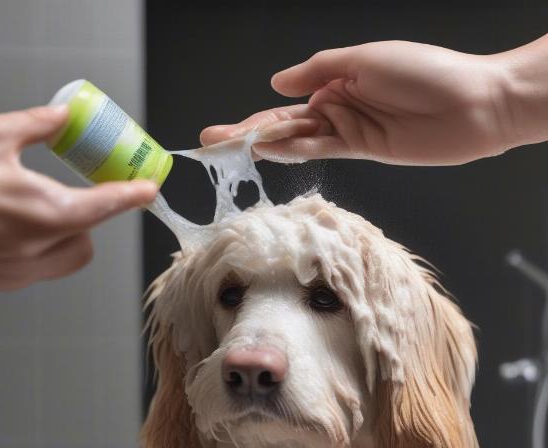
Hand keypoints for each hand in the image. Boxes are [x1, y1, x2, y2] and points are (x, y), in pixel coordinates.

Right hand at [0, 105, 157, 289]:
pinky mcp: (8, 281)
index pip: (102, 206)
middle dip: (87, 216)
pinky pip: (46, 268)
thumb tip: (65, 116)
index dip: (130, 196)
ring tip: (40, 213)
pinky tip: (17, 232)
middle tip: (65, 195)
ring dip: (70, 236)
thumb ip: (36, 126)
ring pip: (72, 257)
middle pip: (90, 236)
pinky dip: (45, 250)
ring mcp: (22, 269)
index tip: (148, 190)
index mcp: (40, 210)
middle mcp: (36, 247)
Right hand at [201, 41, 521, 165]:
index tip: (222, 129)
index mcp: (337, 78)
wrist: (471, 104)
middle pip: (284, 123)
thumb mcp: (364, 58)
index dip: (251, 117)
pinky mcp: (362, 148)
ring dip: (263, 144)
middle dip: (247, 133)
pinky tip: (269, 154)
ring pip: (297, 139)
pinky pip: (322, 149)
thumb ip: (319, 71)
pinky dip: (295, 151)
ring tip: (230, 150)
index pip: (284, 100)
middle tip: (211, 142)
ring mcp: (349, 129)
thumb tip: (279, 81)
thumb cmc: (424, 70)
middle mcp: (338, 105)